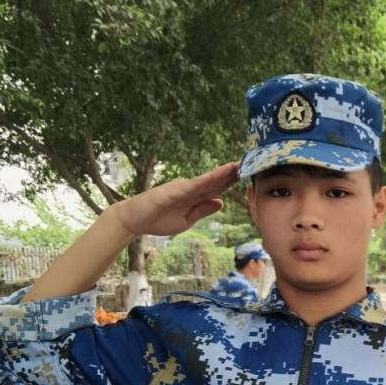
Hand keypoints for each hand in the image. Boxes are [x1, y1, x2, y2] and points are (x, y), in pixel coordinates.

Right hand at [116, 163, 238, 237]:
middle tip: (251, 163)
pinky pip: (194, 185)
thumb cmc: (158, 220)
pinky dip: (208, 179)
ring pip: (208, 180)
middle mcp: (190, 189)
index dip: (232, 182)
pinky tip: (220, 174)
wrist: (134, 220)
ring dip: (223, 173)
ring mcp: (182, 188)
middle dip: (232, 174)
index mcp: (194, 197)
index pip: (217, 188)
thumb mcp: (187, 220)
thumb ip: (202, 210)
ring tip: (239, 165)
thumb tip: (220, 202)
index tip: (248, 175)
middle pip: (216, 181)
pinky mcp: (174, 190)